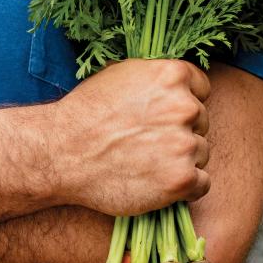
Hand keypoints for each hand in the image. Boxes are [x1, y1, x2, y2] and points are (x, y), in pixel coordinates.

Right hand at [50, 58, 210, 216]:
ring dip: (180, 160)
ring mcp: (184, 144)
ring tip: (144, 162)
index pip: (201, 88)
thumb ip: (154, 77)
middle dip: (180, 131)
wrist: (61, 153)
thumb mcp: (120, 75)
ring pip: (201, 153)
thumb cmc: (85, 114)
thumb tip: (175, 82)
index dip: (181, 102)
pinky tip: (156, 182)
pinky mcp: (181, 179)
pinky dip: (184, 187)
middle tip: (146, 142)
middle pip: (201, 121)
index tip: (162, 115)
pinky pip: (202, 184)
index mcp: (171, 75)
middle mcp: (184, 106)